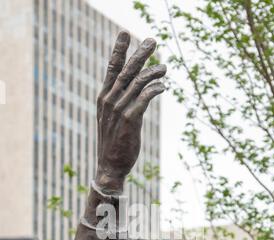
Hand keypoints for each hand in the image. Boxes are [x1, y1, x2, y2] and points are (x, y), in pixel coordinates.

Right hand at [96, 31, 166, 193]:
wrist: (110, 166)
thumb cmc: (114, 143)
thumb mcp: (113, 120)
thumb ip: (121, 103)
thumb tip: (137, 90)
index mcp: (104, 98)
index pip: (111, 69)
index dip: (118, 51)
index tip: (125, 34)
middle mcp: (109, 100)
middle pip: (127, 71)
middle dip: (140, 54)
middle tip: (152, 41)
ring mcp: (118, 109)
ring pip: (138, 83)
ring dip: (153, 72)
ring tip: (164, 67)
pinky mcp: (130, 119)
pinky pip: (144, 98)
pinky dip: (154, 89)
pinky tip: (162, 86)